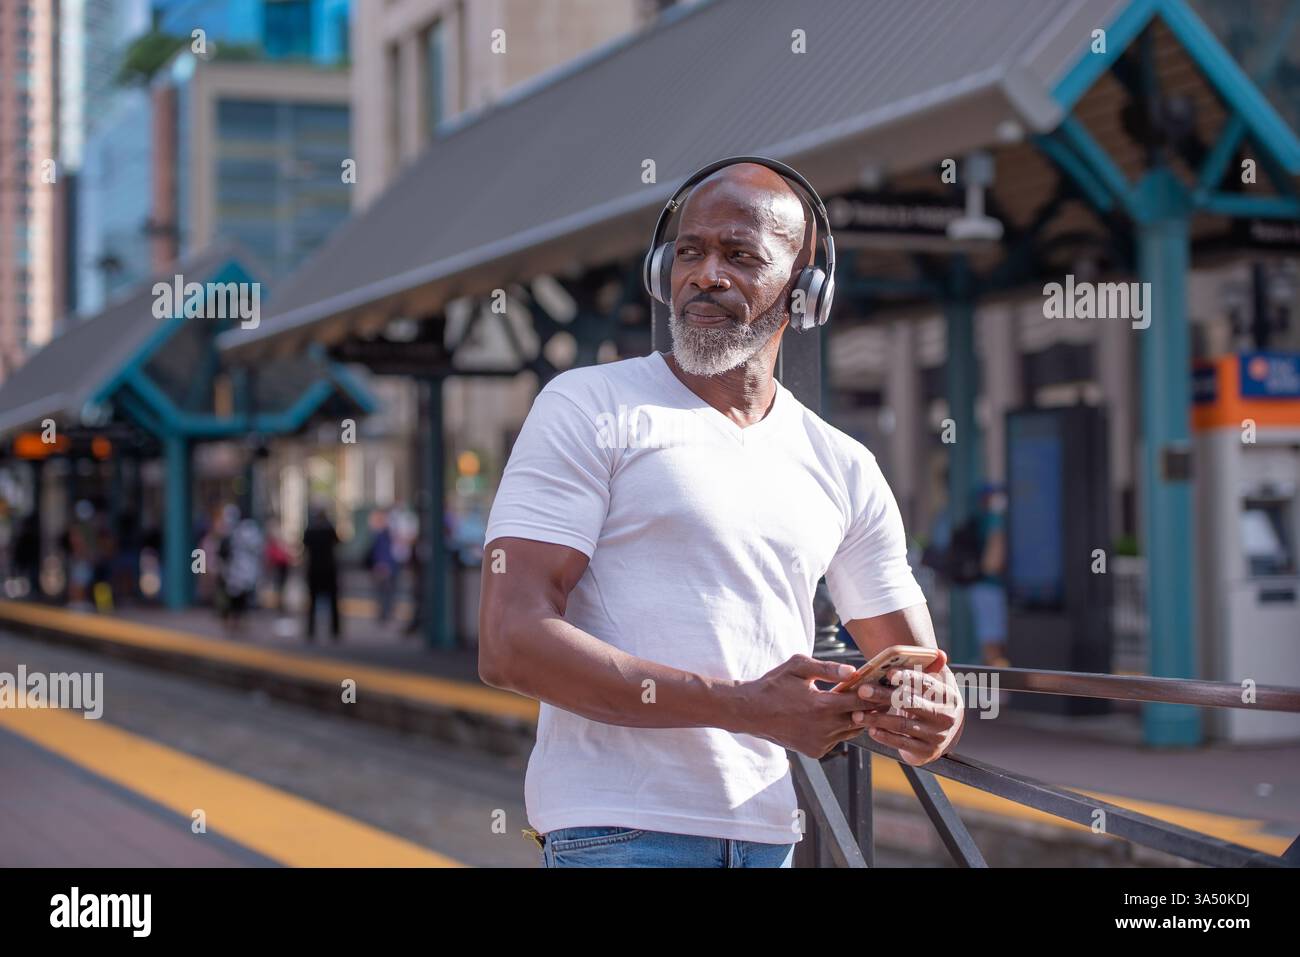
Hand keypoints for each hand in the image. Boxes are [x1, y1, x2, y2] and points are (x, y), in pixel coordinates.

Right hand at [732, 654, 888, 758]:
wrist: (750, 712)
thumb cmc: (774, 684)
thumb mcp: (798, 667)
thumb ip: (827, 668)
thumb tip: (854, 671)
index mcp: (822, 706)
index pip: (861, 702)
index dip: (876, 694)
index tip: (886, 687)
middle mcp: (824, 728)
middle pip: (861, 719)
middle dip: (870, 707)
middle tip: (879, 695)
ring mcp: (820, 743)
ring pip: (851, 731)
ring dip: (856, 718)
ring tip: (859, 704)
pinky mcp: (815, 752)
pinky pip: (837, 739)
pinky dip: (839, 728)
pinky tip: (833, 716)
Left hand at [859, 649, 964, 765]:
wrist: (939, 738)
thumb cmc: (928, 706)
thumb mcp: (930, 691)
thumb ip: (927, 672)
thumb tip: (938, 653)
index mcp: (947, 696)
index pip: (927, 684)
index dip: (907, 677)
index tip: (888, 673)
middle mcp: (945, 717)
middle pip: (911, 703)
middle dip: (884, 696)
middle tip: (862, 691)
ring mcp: (936, 736)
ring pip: (903, 724)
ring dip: (878, 718)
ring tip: (857, 714)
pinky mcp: (926, 752)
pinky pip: (902, 743)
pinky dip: (885, 736)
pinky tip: (871, 730)